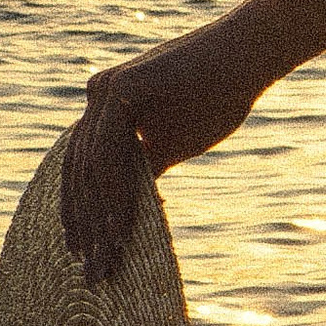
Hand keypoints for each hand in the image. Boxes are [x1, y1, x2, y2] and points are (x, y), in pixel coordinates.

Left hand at [58, 0, 292, 280]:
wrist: (248, 55)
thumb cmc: (219, 95)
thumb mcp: (174, 142)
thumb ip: (145, 168)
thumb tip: (128, 211)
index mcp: (105, 105)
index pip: (80, 166)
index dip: (77, 210)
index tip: (80, 250)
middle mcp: (98, 95)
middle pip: (78, 172)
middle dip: (84, 226)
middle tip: (89, 271)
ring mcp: (105, 90)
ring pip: (90, 170)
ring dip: (99, 221)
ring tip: (107, 260)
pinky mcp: (122, 89)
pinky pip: (109, 156)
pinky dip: (113, 197)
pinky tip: (120, 231)